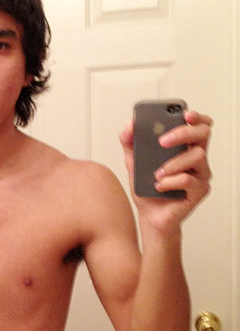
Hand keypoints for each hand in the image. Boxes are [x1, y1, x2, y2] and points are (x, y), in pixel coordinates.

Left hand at [120, 110, 212, 232]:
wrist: (149, 216)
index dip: (196, 116)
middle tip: (162, 142)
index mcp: (184, 147)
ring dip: (172, 164)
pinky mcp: (199, 190)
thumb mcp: (133, 163)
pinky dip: (170, 182)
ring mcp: (200, 173)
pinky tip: (159, 186)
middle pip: (202, 134)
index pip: (198, 125)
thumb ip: (130, 143)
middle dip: (182, 133)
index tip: (184, 114)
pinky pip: (188, 179)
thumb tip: (129, 126)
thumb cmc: (147, 188)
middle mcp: (196, 157)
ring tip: (156, 174)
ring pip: (197, 156)